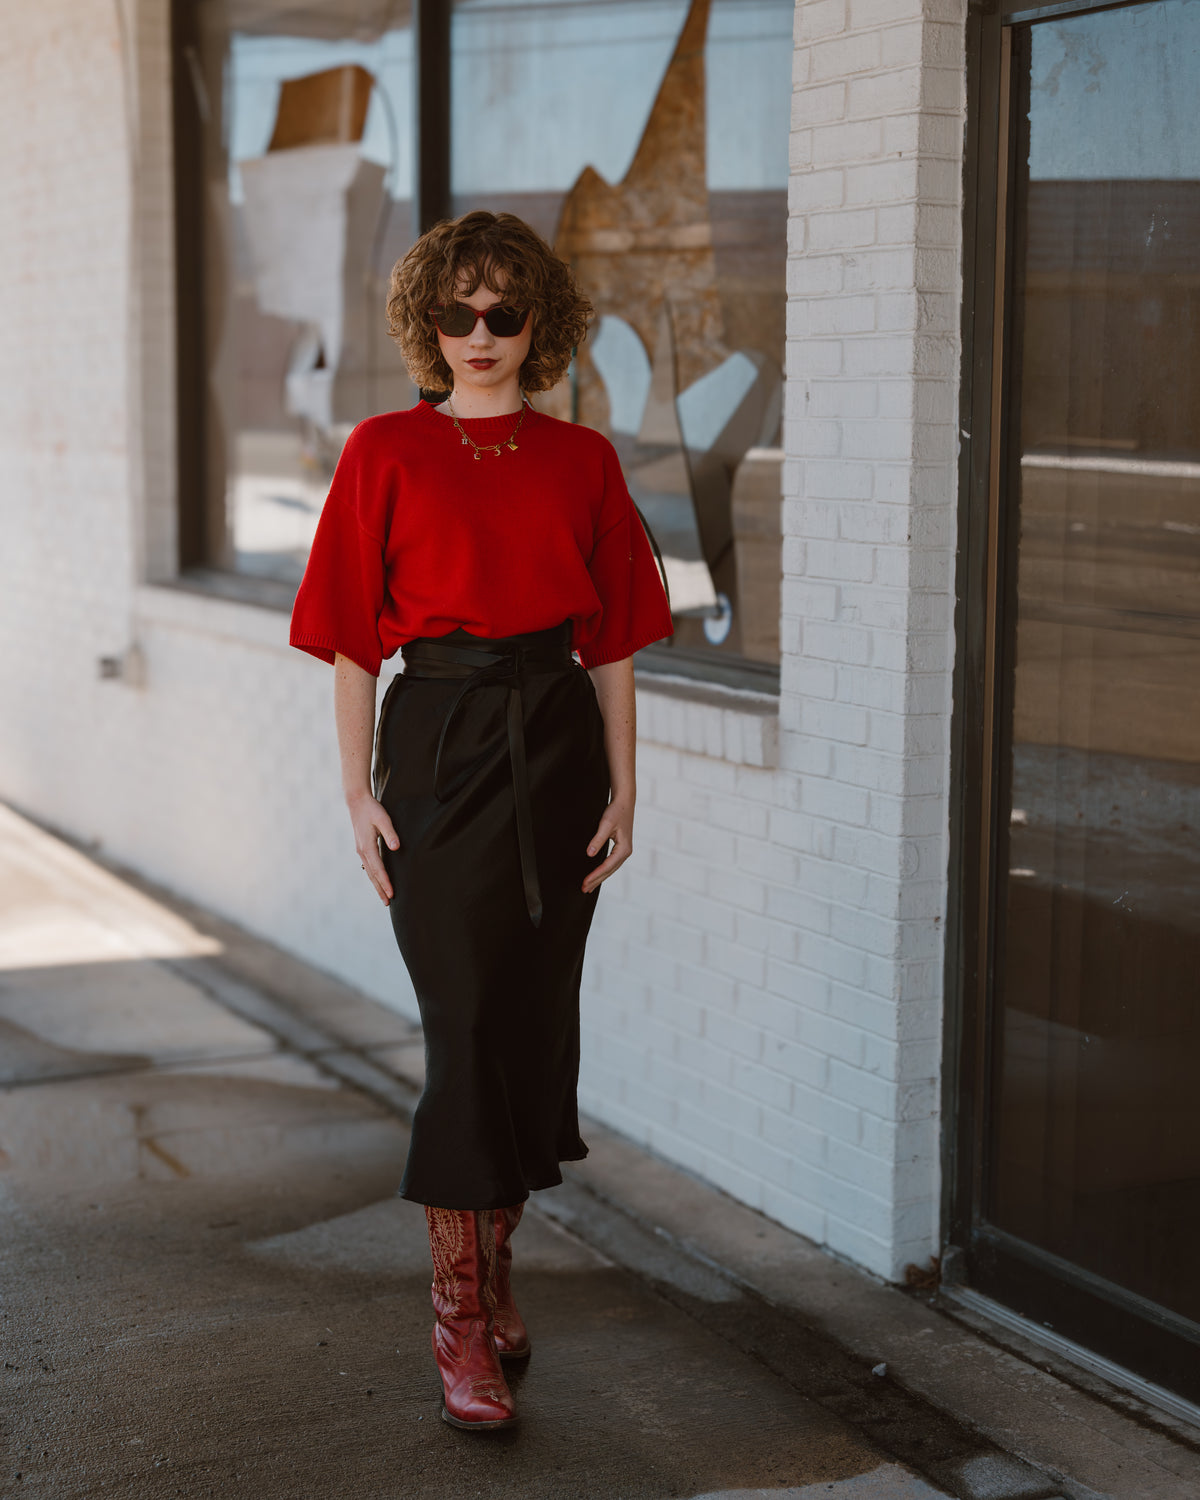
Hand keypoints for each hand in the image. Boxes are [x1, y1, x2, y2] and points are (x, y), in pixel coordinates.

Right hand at [348, 790, 399, 904]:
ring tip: (384, 897)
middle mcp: (362, 851)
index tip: (391, 893)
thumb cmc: (371, 809)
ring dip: (377, 885)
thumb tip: (396, 847)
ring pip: (370, 872)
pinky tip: (378, 881)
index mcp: (367, 846)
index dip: (385, 882)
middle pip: (372, 875)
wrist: (357, 802)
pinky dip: (374, 876)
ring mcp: (361, 850)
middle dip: (380, 889)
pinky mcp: (362, 848)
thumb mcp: (383, 818)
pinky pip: (369, 866)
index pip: (378, 868)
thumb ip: (390, 833)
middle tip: (388, 903)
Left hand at [582, 794, 633, 894]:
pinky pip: (611, 864)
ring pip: (611, 869)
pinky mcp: (620, 848)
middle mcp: (625, 852)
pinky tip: (597, 874)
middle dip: (596, 880)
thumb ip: (597, 839)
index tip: (585, 882)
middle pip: (609, 871)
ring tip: (589, 886)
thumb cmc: (616, 811)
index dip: (595, 875)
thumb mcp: (606, 824)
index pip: (607, 866)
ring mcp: (624, 851)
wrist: (625, 802)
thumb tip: (590, 854)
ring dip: (599, 877)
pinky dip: (603, 870)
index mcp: (624, 849)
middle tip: (584, 889)